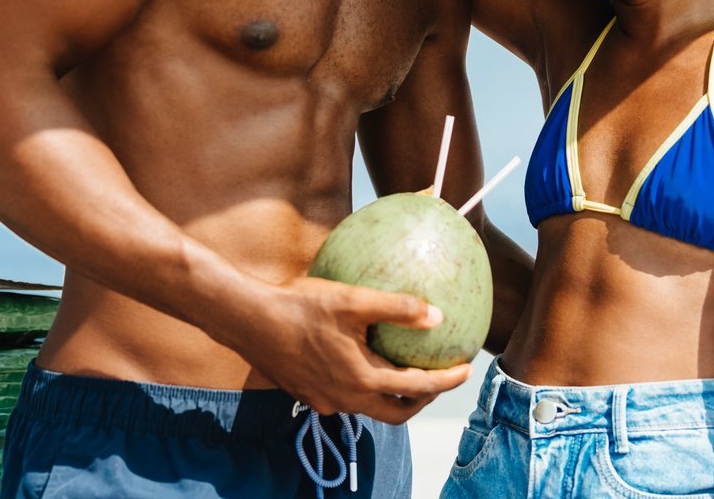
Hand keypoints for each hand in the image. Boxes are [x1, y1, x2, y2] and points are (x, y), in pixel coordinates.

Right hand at [218, 277, 469, 423]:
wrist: (246, 320)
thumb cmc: (298, 305)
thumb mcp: (352, 300)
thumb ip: (397, 308)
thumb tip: (438, 316)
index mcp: (360, 379)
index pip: (416, 388)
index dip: (445, 381)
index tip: (467, 369)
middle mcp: (344, 399)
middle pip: (396, 412)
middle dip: (423, 399)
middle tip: (440, 377)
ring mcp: (324, 401)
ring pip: (369, 407)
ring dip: (394, 395)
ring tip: (408, 370)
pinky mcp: (308, 395)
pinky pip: (346, 398)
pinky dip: (366, 387)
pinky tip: (366, 360)